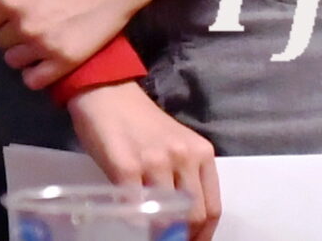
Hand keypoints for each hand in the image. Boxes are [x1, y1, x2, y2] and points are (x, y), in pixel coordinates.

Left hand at [0, 0, 190, 89]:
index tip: (9, 10)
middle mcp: (22, 26)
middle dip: (8, 31)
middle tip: (30, 18)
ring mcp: (43, 46)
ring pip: (13, 61)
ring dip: (21, 51)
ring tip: (41, 35)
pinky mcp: (64, 61)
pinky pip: (33, 80)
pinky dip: (35, 71)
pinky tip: (47, 56)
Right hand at [66, 83, 220, 240]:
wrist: (108, 94)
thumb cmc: (141, 124)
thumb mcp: (176, 146)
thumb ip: (185, 177)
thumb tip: (186, 219)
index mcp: (201, 153)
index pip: (213, 208)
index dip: (203, 235)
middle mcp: (184, 157)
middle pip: (195, 216)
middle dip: (182, 237)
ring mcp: (155, 161)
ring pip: (168, 217)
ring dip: (158, 232)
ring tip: (148, 232)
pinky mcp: (125, 166)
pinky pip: (134, 208)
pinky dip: (133, 222)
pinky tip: (128, 220)